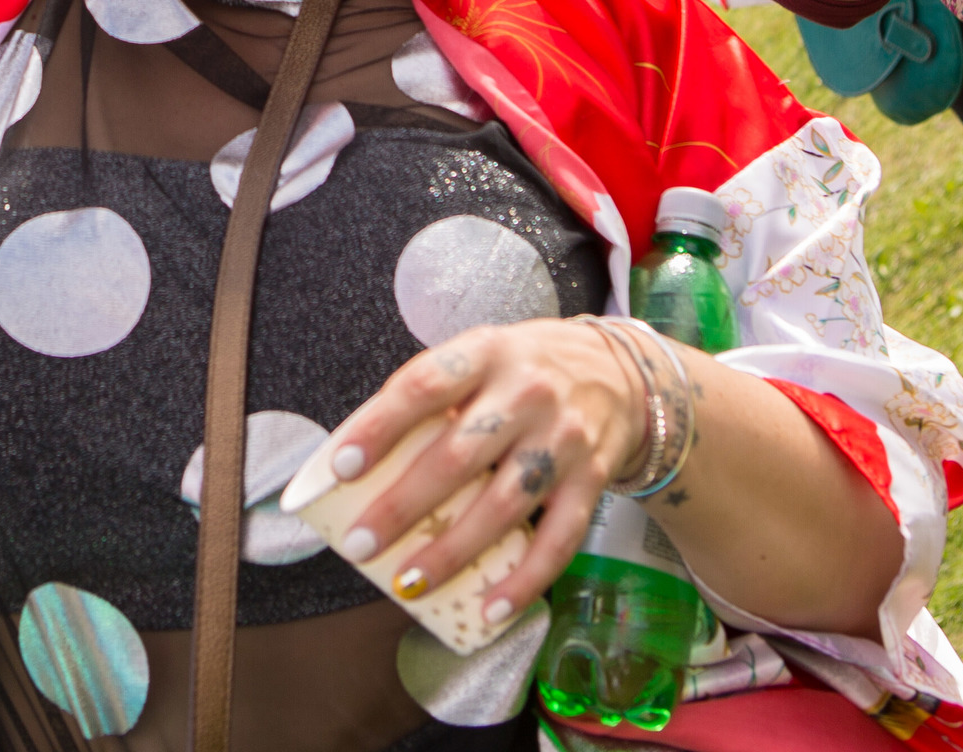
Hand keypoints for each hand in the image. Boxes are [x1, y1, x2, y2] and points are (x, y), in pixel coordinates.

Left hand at [317, 321, 668, 628]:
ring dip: (452, 552)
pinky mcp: (593, 479)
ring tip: (408, 584)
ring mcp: (564, 439)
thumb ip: (431, 397)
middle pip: (458, 457)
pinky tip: (491, 609)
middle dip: (403, 506)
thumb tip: (356, 459)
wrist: (621, 374)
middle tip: (359, 544)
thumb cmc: (524, 371)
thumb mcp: (478, 358)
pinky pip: (559, 540)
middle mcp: (528, 393)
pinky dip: (525, 580)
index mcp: (486, 354)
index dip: (379, 427)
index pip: (424, 386)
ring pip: (503, 505)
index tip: (341, 466)